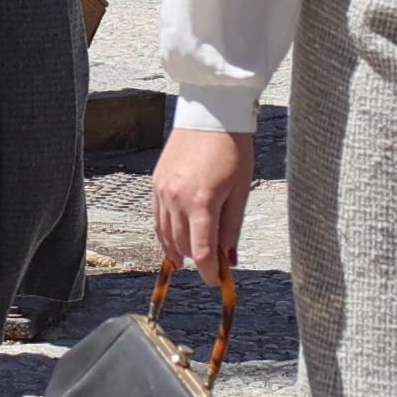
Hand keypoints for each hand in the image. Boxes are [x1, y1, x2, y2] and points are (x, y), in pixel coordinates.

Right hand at [151, 119, 253, 281]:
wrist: (210, 115)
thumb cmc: (232, 149)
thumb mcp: (240, 190)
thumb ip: (232, 227)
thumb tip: (230, 258)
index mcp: (202, 203)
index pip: (202, 252)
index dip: (209, 273)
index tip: (216, 281)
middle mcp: (177, 200)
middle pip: (182, 246)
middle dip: (198, 261)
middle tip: (213, 266)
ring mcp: (163, 191)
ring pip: (165, 234)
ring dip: (178, 250)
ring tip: (190, 259)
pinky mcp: (156, 183)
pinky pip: (157, 218)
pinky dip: (165, 233)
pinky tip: (175, 239)